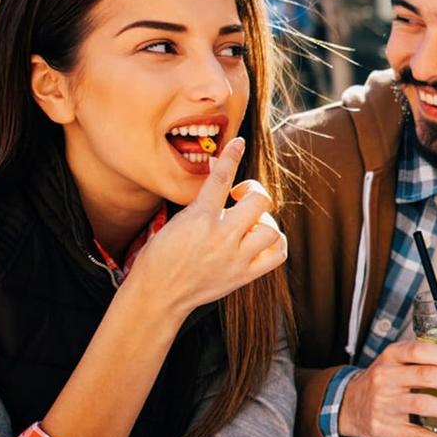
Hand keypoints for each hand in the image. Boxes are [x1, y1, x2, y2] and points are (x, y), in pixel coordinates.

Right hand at [128, 138, 287, 318]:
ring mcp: (236, 257)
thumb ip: (200, 204)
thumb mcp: (175, 223)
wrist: (158, 294)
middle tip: (241, 199)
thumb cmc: (161, 257)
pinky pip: (277, 254)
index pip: (221, 178)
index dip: (231, 156)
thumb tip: (218, 179)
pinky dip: (275, 244)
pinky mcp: (244, 275)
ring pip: (272, 228)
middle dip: (254, 194)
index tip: (238, 142)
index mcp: (199, 218)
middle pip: (259, 201)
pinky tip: (261, 241)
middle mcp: (221, 236)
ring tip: (249, 226)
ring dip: (265, 222)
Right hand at [337, 340, 436, 436]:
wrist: (349, 406)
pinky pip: (418, 436)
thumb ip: (422, 360)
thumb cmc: (382, 381)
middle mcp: (386, 378)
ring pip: (424, 405)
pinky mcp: (387, 429)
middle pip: (426, 376)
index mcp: (391, 356)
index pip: (420, 351)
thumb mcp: (394, 362)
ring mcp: (385, 404)